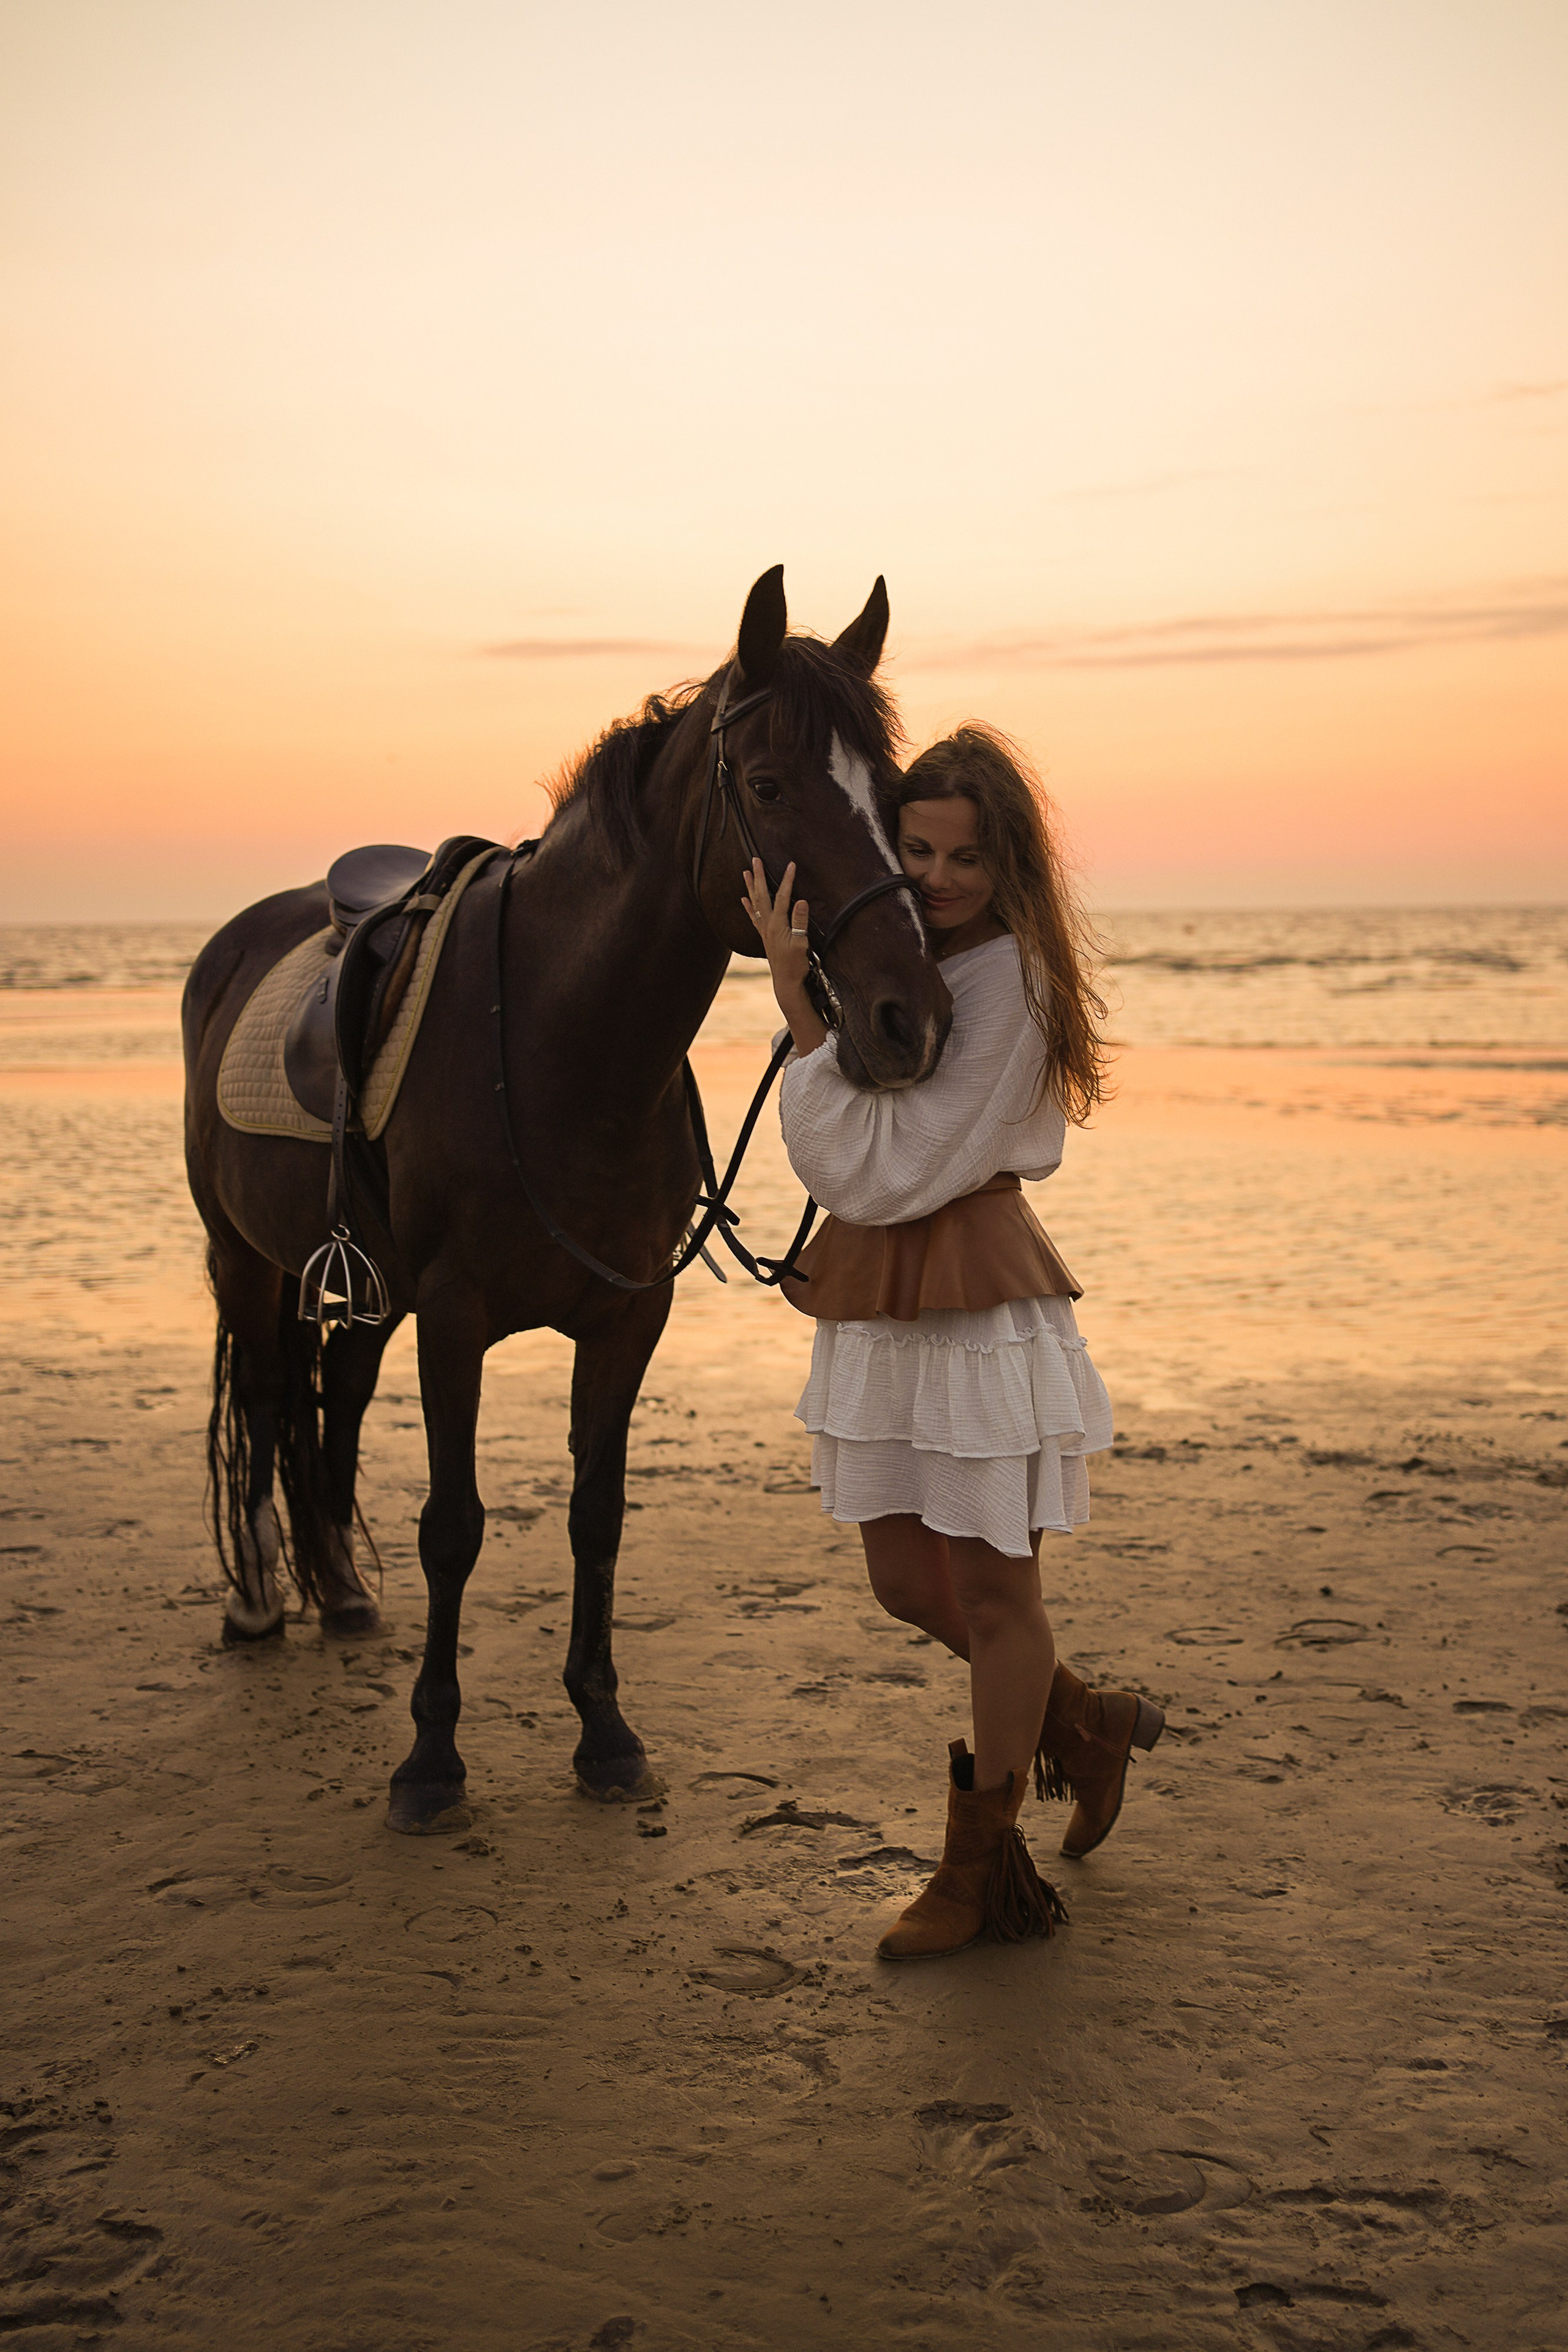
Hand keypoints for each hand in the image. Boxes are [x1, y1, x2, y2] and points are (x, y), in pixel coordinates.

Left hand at [741, 857, 826, 1055]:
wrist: (786, 982)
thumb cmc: (796, 964)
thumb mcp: (802, 943)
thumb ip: (800, 921)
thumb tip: (802, 901)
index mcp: (777, 924)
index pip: (782, 897)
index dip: (787, 880)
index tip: (791, 864)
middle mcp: (767, 924)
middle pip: (761, 895)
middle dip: (758, 876)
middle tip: (754, 859)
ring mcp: (764, 930)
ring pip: (754, 903)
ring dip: (750, 887)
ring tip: (745, 872)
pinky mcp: (764, 936)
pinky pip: (753, 917)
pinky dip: (748, 906)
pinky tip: (743, 899)